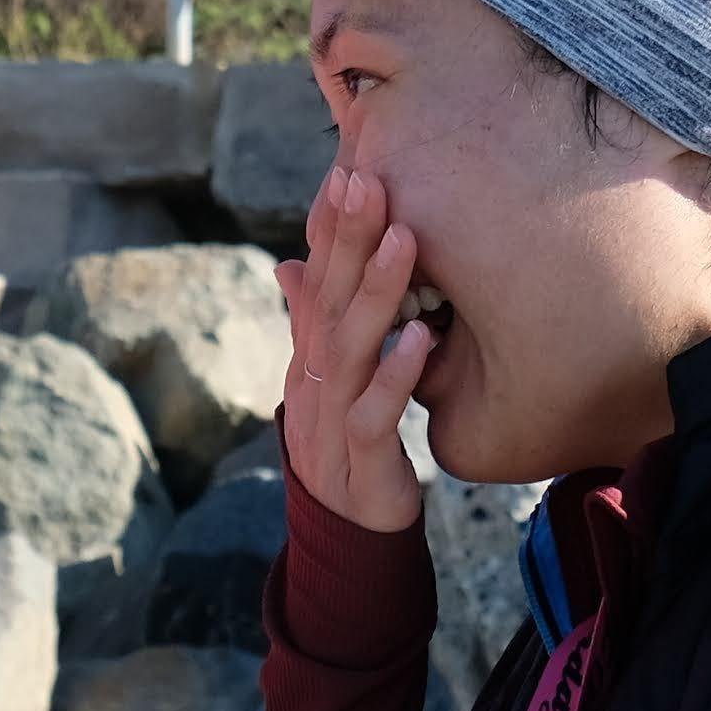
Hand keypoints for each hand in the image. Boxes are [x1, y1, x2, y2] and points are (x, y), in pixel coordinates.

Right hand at [278, 156, 433, 536]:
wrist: (349, 539)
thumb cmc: (351, 450)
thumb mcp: (336, 383)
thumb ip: (317, 325)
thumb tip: (290, 263)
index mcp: (309, 361)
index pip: (315, 284)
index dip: (327, 230)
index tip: (346, 171)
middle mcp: (311, 385)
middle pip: (325, 305)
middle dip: (346, 240)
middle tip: (368, 179)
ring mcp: (330, 425)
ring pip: (347, 353)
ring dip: (374, 292)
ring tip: (403, 238)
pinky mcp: (359, 466)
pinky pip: (374, 417)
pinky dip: (395, 376)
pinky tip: (421, 340)